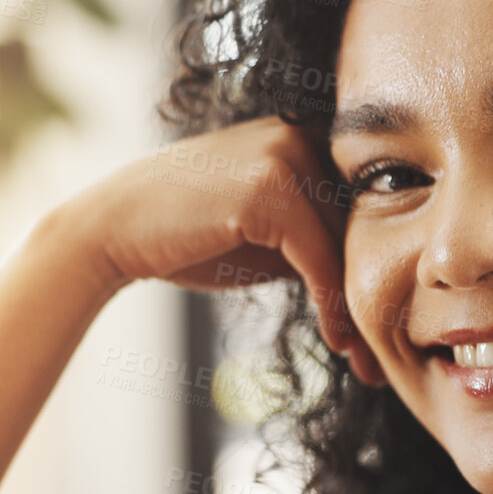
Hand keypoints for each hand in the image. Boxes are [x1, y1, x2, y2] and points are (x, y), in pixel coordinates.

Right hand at [60, 116, 383, 385]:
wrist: (110, 230)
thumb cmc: (186, 236)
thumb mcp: (263, 233)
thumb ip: (312, 235)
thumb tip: (370, 275)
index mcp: (301, 133)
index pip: (358, 203)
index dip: (372, 264)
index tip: (379, 322)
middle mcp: (299, 133)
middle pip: (360, 222)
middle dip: (372, 290)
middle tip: (382, 351)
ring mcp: (285, 155)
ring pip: (346, 243)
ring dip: (358, 308)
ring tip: (365, 360)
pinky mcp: (270, 189)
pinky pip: (320, 256)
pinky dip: (331, 304)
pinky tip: (336, 341)